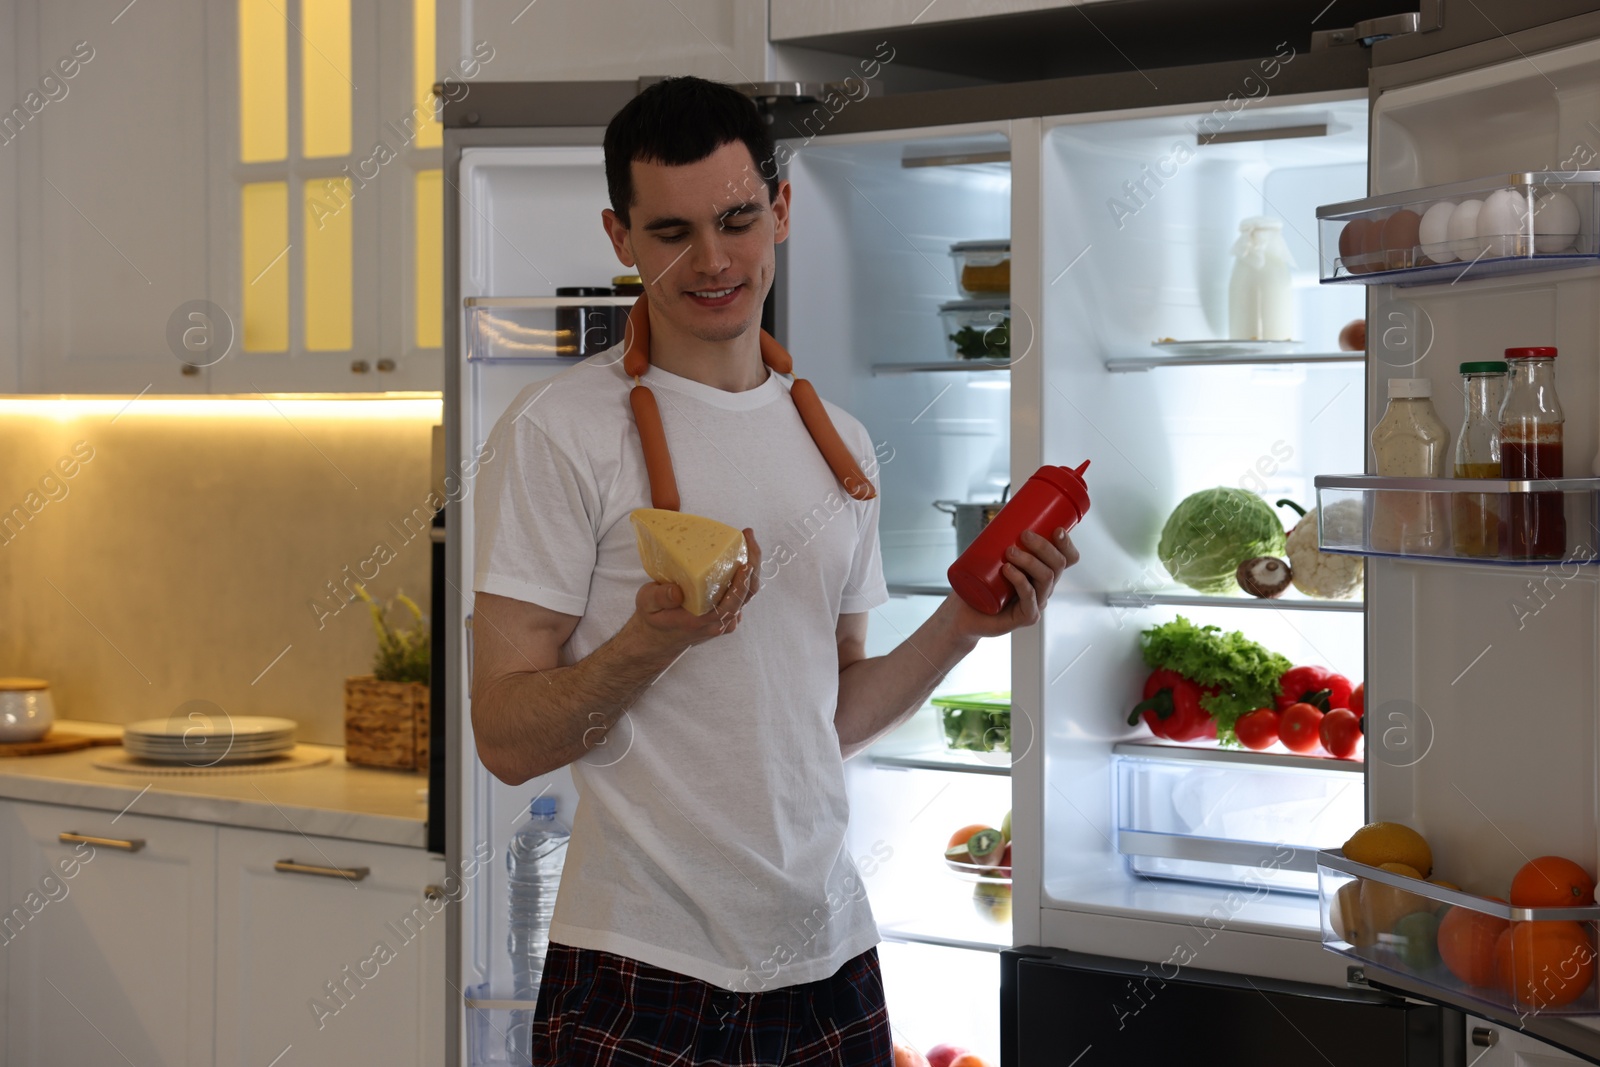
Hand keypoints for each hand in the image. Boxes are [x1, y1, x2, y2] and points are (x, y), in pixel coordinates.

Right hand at [630, 529, 762, 654]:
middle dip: (753, 563)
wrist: (659, 639)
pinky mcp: (727, 615)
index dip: (742, 583)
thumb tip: (676, 591)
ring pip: (747, 593)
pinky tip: (740, 555)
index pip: (731, 603)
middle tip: (749, 536)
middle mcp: (718, 622)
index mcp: (701, 621)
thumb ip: (660, 598)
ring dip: (751, 566)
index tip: (746, 563)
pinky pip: (742, 595)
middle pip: (746, 593)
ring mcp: (725, 620)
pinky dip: (745, 575)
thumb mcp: (647, 605)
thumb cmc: (654, 617)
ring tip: (748, 540)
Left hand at [950, 528, 1078, 638]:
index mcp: (1043, 572)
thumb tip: (1000, 513)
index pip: (1067, 558)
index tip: (1057, 530)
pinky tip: (1008, 571)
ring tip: (1010, 552)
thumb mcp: (992, 556)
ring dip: (1030, 561)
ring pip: (1046, 578)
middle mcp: (1044, 587)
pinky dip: (1020, 581)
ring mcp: (1037, 602)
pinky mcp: (1026, 616)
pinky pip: (1029, 597)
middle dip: (1044, 547)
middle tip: (1024, 535)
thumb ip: (999, 537)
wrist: (964, 612)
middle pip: (1058, 565)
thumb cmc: (980, 583)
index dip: (1067, 545)